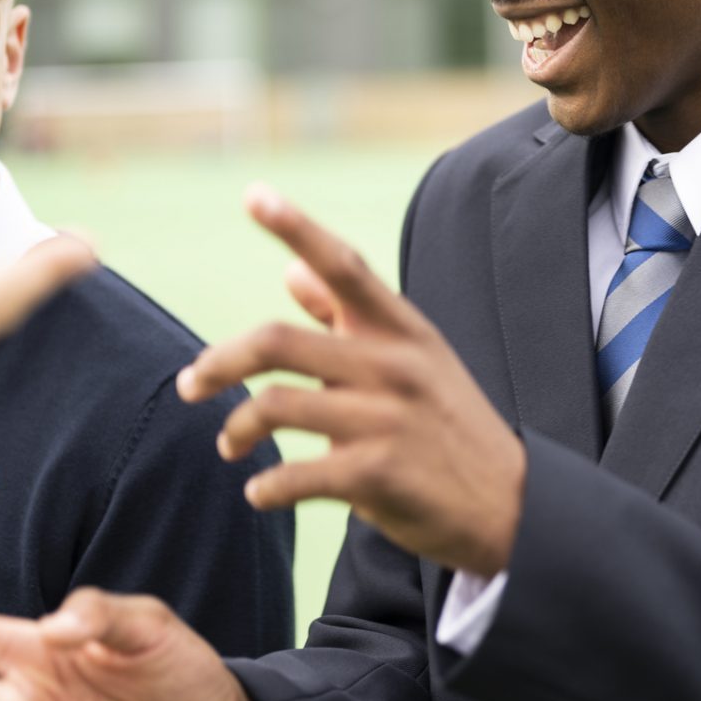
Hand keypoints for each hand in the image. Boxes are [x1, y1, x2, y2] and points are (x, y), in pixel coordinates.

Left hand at [178, 184, 527, 576]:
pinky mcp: (380, 475)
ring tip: (231, 446)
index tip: (253, 194)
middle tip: (190, 385)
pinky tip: (260, 492)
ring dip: (237, 430)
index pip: (344, 265)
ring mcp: (389, 420)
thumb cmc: (448, 426)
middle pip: (277, 342)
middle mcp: (396, 366)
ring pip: (275, 407)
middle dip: (219, 363)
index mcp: (404, 329)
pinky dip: (265, 487)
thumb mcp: (414, 361)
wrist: (510, 506)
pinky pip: (295, 475)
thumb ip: (351, 318)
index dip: (296, 226)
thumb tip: (293, 270)